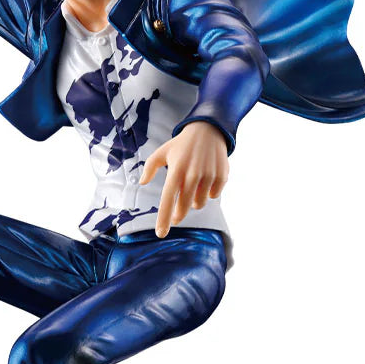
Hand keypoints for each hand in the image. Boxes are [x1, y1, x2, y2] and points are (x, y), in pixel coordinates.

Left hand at [139, 122, 229, 237]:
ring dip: (195, 200)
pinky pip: (213, 196)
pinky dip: (209, 191)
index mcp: (176, 171)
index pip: (168, 200)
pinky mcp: (222, 177)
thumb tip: (142, 183)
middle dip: (179, 213)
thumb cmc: (182, 144)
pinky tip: (207, 178)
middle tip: (176, 215)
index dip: (164, 218)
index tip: (161, 233)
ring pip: (200, 204)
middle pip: (184, 207)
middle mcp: (193, 175)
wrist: (209, 130)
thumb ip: (150, 167)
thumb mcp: (162, 152)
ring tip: (194, 185)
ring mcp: (209, 176)